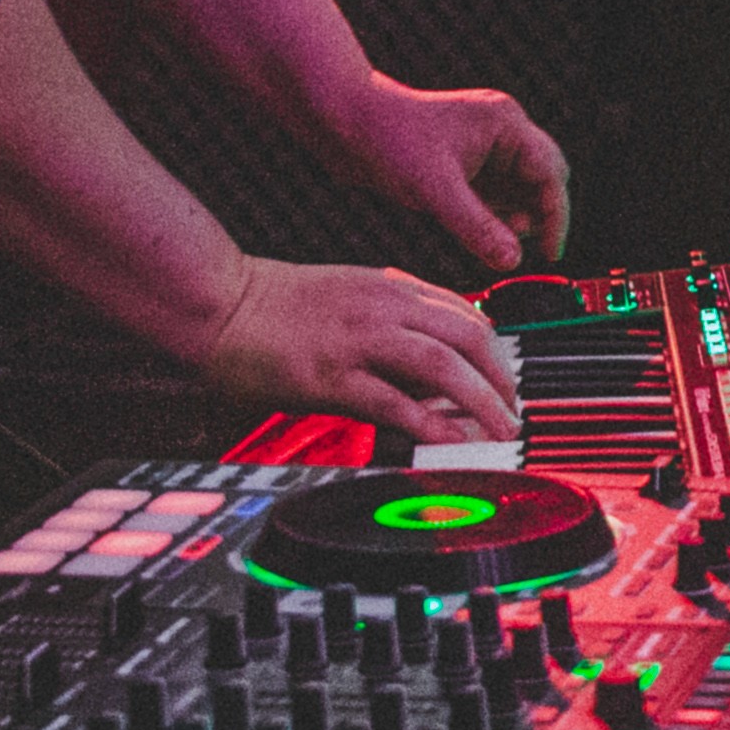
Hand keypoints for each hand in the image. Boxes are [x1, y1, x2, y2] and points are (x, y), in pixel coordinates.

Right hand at [197, 260, 520, 444]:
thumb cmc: (272, 305)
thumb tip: (430, 364)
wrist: (217, 302)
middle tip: (513, 411)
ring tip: (498, 432)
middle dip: (501, 379)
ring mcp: (358, 341)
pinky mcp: (331, 376)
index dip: (494, 350)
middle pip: (467, 338)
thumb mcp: (346, 295)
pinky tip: (448, 441)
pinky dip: (429, 423)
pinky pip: (394, 401)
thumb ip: (390, 320)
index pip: (464, 313)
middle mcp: (382, 308)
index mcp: (389, 287)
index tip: (506, 379)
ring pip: (443, 366)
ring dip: (481, 402)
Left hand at [315, 75, 569, 271]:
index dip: (556, 214)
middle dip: (537, 216)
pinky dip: (492, 216)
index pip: (550, 173)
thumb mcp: (434, 190)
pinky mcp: (466, 162)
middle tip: (520, 249)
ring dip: (513, 218)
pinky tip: (476, 230)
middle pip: (543, 179)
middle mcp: (501, 131)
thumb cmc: (386, 137)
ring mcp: (484, 147)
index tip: (550, 253)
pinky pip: (495, 194)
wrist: (342, 120)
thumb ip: (477, 227)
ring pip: (520, 190)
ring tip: (491, 239)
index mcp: (505, 124)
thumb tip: (512, 260)